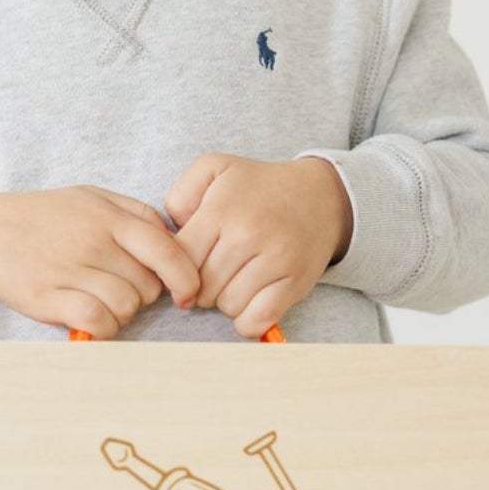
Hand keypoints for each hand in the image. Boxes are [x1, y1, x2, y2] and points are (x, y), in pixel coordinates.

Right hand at [0, 186, 201, 337]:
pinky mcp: (48, 296)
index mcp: (111, 217)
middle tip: (117, 287)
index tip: (187, 294)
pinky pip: (97, 322)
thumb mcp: (94, 198)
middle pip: (149, 286)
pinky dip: (102, 328)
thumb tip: (176, 245)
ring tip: (98, 300)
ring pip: (126, 307)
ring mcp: (70, 269)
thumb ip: (137, 216)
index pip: (167, 250)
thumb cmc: (49, 217)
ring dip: (120, 312)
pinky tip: (90, 320)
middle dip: (142, 294)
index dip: (186, 278)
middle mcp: (94, 241)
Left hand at [163, 154, 352, 338]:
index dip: (178, 269)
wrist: (319, 196)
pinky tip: (251, 300)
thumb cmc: (258, 186)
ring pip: (227, 306)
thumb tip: (169, 236)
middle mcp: (247, 235)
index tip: (189, 265)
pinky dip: (248, 319)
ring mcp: (274, 260)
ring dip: (226, 301)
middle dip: (202, 286)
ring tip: (235, 279)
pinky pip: (256, 320)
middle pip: (202, 287)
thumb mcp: (214, 169)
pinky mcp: (295, 282)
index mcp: (221, 210)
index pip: (180, 260)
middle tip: (215, 271)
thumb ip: (180, 195)